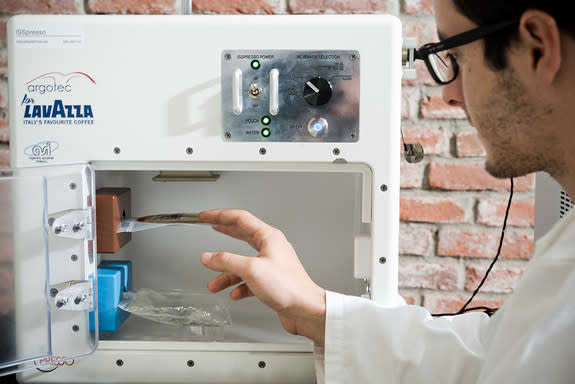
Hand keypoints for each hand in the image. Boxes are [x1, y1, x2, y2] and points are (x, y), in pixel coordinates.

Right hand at [199, 209, 325, 345]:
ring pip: (242, 263)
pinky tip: (234, 294)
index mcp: (269, 237)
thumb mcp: (251, 269)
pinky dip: (239, 286)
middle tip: (209, 226)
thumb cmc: (289, 287)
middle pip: (241, 235)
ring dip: (227, 273)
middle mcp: (271, 248)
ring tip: (214, 283)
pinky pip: (249, 280)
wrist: (306, 310)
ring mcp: (271, 264)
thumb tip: (209, 257)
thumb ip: (226, 261)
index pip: (240, 218)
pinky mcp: (271, 281)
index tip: (206, 216)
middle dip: (223, 233)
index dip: (220, 215)